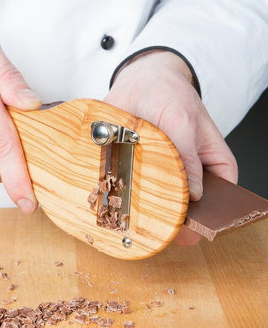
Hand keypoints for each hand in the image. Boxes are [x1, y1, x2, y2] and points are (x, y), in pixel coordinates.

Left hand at [105, 50, 237, 244]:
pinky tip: (118, 202)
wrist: (137, 83)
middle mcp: (187, 171)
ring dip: (148, 211)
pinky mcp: (137, 170)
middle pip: (188, 204)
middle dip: (175, 219)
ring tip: (138, 221)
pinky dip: (125, 195)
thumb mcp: (182, 121)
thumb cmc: (168, 95)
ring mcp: (161, 173)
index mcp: (210, 162)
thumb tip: (193, 193)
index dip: (210, 216)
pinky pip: (133, 187)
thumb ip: (188, 156)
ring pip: (159, 200)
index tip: (192, 232)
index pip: (221, 194)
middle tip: (160, 232)